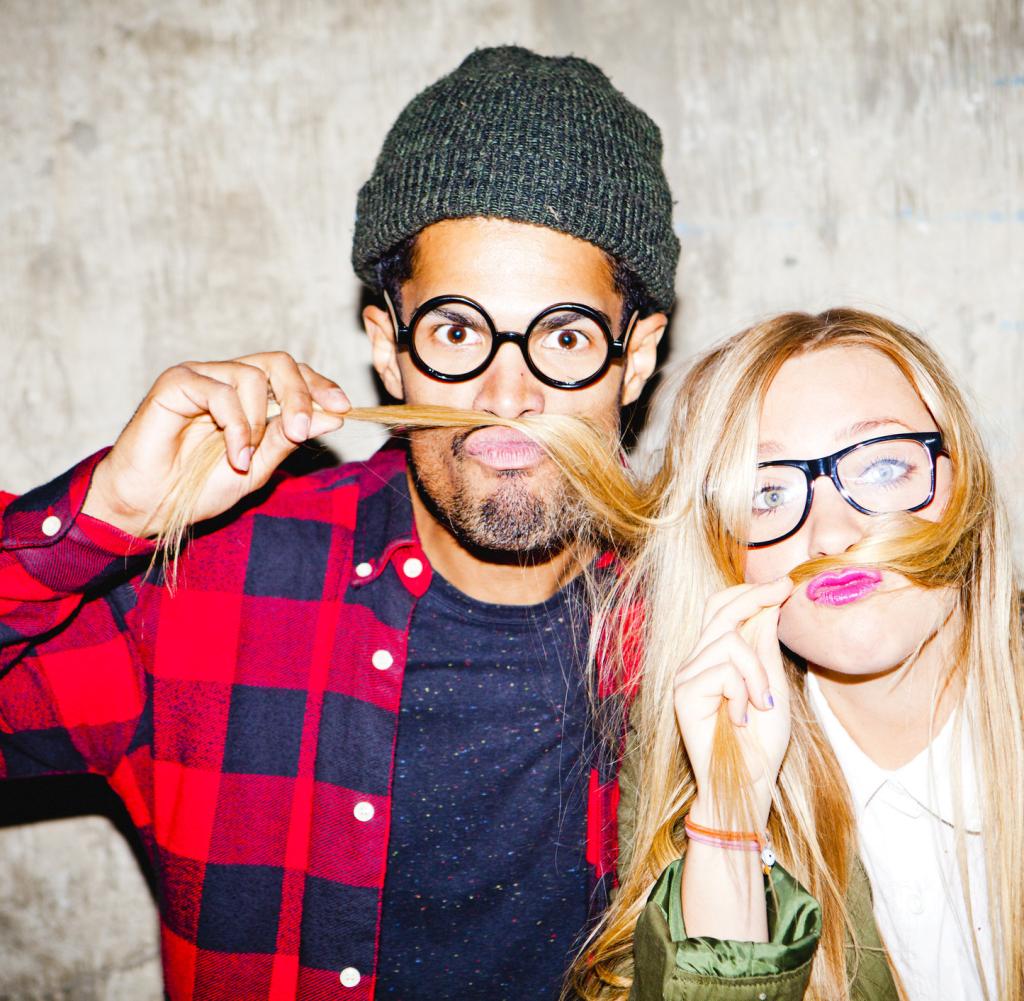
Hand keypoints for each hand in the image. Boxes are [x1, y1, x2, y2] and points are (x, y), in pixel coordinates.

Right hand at [83, 352, 349, 536]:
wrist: (151, 505)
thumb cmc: (201, 486)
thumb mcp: (259, 467)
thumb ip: (289, 439)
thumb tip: (333, 417)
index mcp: (251, 396)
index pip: (293, 374)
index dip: (320, 386)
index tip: (343, 408)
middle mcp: (228, 379)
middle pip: (279, 363)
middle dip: (301, 394)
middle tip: (304, 428)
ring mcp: (202, 378)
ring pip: (252, 376)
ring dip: (258, 422)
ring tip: (245, 458)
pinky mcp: (176, 383)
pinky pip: (220, 391)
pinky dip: (236, 425)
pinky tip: (234, 456)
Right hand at [673, 578, 793, 828]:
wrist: (749, 781)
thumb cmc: (762, 742)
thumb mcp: (772, 687)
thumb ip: (764, 649)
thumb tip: (768, 607)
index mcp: (716, 659)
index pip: (723, 611)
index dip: (750, 593)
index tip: (783, 584)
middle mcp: (697, 662)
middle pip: (720, 611)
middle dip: (754, 596)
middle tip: (782, 590)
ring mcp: (688, 675)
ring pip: (729, 641)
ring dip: (756, 671)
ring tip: (761, 703)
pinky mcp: (684, 692)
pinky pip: (724, 670)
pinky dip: (743, 692)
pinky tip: (742, 716)